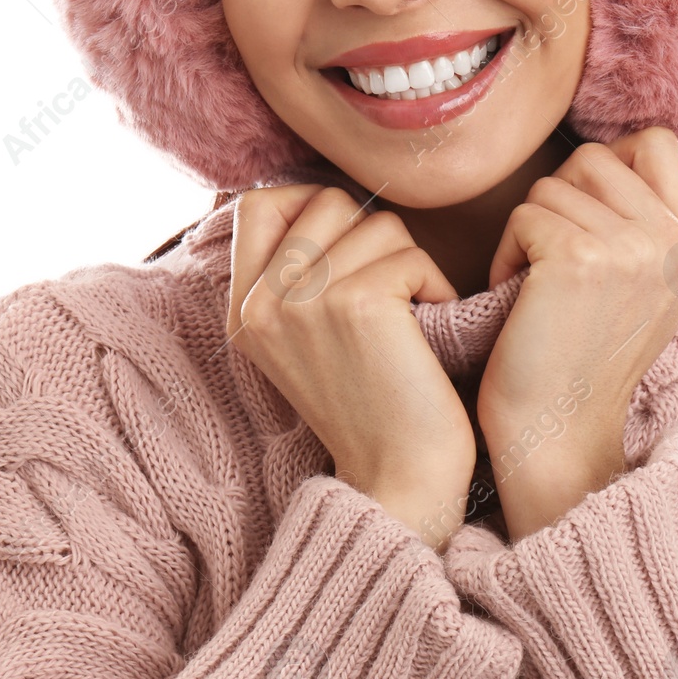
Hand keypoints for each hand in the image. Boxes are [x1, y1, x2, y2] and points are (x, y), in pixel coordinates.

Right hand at [227, 184, 475, 549]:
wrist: (400, 480)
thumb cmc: (374, 402)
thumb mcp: (305, 337)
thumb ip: (296, 273)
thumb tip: (317, 198)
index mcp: (242, 310)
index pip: (258, 204)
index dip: (310, 206)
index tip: (346, 251)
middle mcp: (260, 303)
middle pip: (327, 201)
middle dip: (373, 236)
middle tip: (387, 295)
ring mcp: (302, 302)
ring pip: (377, 223)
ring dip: (409, 264)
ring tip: (408, 321)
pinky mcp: (353, 305)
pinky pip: (411, 254)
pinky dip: (435, 286)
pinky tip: (429, 330)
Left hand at [476, 128, 677, 537]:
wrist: (559, 433)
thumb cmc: (584, 353)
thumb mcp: (650, 282)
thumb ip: (654, 216)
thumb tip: (665, 141)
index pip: (659, 142)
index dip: (612, 163)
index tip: (589, 215)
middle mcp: (675, 242)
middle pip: (596, 157)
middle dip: (561, 199)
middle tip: (556, 260)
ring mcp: (632, 248)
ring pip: (553, 185)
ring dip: (531, 229)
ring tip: (540, 286)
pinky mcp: (579, 258)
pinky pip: (524, 215)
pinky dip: (508, 253)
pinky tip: (520, 298)